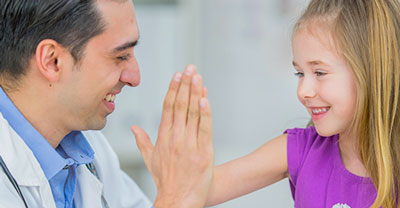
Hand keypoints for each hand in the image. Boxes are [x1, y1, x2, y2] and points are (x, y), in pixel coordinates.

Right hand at [131, 65, 213, 207]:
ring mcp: (189, 144)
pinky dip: (205, 113)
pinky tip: (205, 98)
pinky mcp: (203, 151)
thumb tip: (133, 128)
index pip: (167, 107)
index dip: (173, 89)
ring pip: (192, 113)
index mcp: (163, 137)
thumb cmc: (166, 180)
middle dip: (185, 85)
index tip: (177, 76)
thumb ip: (142, 141)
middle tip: (189, 69)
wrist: (178, 199)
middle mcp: (175, 138)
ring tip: (198, 77)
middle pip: (180, 106)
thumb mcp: (150, 159)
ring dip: (195, 93)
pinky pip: (204, 128)